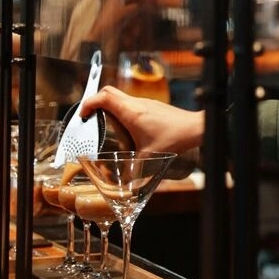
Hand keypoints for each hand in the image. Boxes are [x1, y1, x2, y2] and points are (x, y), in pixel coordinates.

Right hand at [82, 87, 203, 160]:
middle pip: (109, 91)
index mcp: (131, 112)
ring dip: (109, 105)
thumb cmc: (175, 137)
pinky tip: (125, 126)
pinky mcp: (153, 105)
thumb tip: (125, 186)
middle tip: (90, 116)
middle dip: (95, 101)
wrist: (196, 127)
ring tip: (105, 123)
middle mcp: (137, 103)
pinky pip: (131, 102)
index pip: (103, 97)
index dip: (88, 103)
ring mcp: (146, 102)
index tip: (83, 115)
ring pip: (121, 96)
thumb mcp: (150, 157)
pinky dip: (122, 109)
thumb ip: (135, 172)